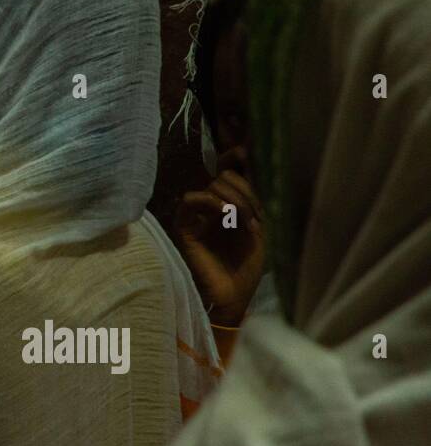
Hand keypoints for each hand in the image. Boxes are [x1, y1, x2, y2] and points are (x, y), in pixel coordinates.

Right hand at [175, 161, 265, 327]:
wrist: (233, 296)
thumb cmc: (247, 267)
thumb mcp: (260, 230)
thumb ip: (253, 201)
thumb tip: (248, 169)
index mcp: (232, 206)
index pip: (230, 171)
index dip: (235, 156)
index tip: (245, 149)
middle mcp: (214, 207)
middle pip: (226, 176)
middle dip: (245, 191)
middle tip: (253, 216)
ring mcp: (199, 215)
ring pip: (214, 185)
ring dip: (235, 199)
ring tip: (244, 222)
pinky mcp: (185, 225)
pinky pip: (191, 198)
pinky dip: (211, 201)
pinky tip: (224, 214)